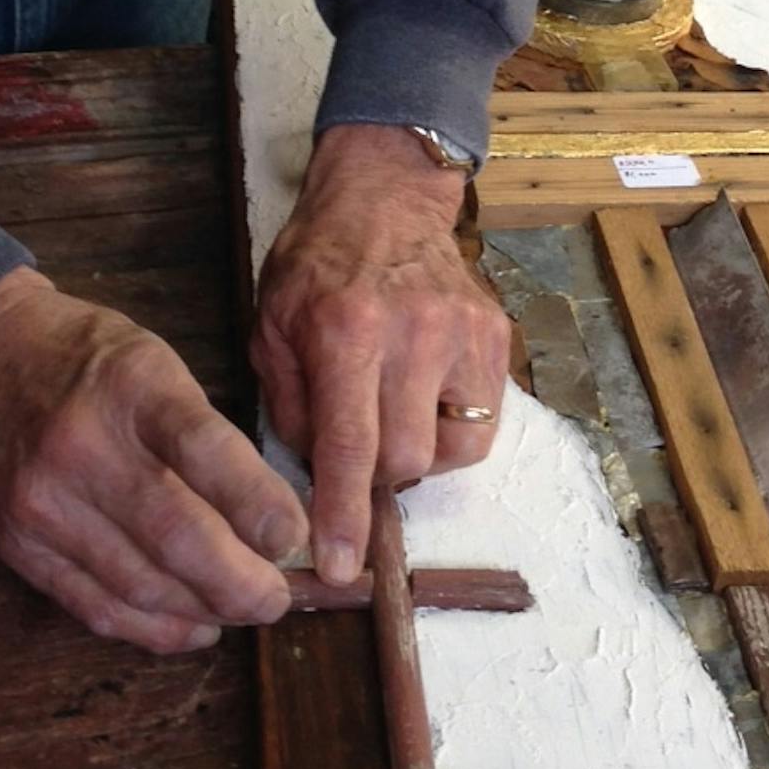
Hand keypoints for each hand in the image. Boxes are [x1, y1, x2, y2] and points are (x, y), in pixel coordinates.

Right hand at [0, 266, 307, 652]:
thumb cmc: (85, 358)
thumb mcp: (154, 362)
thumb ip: (205, 435)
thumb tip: (272, 516)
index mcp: (131, 386)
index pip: (206, 454)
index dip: (260, 507)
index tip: (298, 540)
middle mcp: (84, 448)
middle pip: (177, 537)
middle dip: (242, 583)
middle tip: (279, 599)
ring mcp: (44, 503)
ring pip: (141, 585)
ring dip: (205, 612)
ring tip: (244, 611)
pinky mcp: (18, 547)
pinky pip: (96, 606)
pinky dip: (153, 628)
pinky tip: (193, 627)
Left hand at [250, 123, 509, 587]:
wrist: (384, 200)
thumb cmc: (317, 265)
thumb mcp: (273, 328)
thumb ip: (290, 406)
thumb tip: (314, 480)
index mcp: (346, 330)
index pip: (348, 446)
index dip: (343, 515)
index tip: (342, 568)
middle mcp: (414, 332)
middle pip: (407, 458)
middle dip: (374, 477)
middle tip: (354, 454)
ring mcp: (464, 333)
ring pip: (451, 448)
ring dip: (416, 454)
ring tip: (391, 419)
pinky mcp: (495, 336)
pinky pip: (482, 421)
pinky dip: (448, 427)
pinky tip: (422, 396)